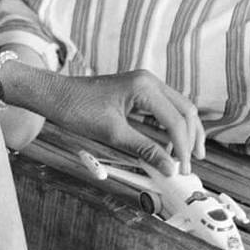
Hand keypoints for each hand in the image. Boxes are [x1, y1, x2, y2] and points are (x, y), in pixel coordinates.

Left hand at [50, 69, 205, 173]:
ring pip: (178, 108)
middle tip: (193, 162)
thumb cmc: (78, 109)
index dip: (182, 147)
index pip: (176, 120)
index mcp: (144, 86)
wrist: (56, 96)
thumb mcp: (113, 134)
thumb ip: (144, 149)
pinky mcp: (139, 91)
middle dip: (191, 137)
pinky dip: (171, 126)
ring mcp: (145, 84)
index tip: (183, 168)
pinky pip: (164, 108)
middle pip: (184, 110)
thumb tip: (168, 167)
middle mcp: (149, 81)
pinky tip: (170, 143)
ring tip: (187, 155)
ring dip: (184, 131)